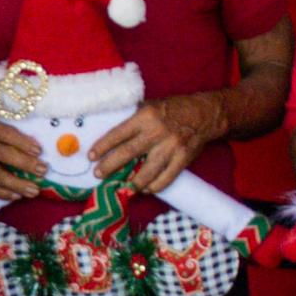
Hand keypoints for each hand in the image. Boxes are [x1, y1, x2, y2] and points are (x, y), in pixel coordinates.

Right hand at [0, 113, 51, 201]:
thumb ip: (5, 129)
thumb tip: (35, 143)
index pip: (5, 134)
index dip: (22, 143)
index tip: (39, 151)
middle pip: (2, 155)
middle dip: (25, 163)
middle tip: (43, 170)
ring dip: (17, 184)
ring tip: (34, 190)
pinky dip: (2, 193)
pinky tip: (16, 196)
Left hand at [89, 96, 214, 198]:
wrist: (204, 114)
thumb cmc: (173, 109)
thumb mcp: (150, 106)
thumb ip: (134, 120)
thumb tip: (112, 136)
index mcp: (145, 117)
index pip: (118, 134)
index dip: (103, 146)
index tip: (91, 156)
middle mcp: (156, 132)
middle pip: (128, 153)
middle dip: (110, 166)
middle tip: (99, 174)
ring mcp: (171, 147)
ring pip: (147, 171)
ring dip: (133, 182)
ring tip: (123, 186)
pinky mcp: (183, 158)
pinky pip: (166, 178)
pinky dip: (154, 186)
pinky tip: (146, 189)